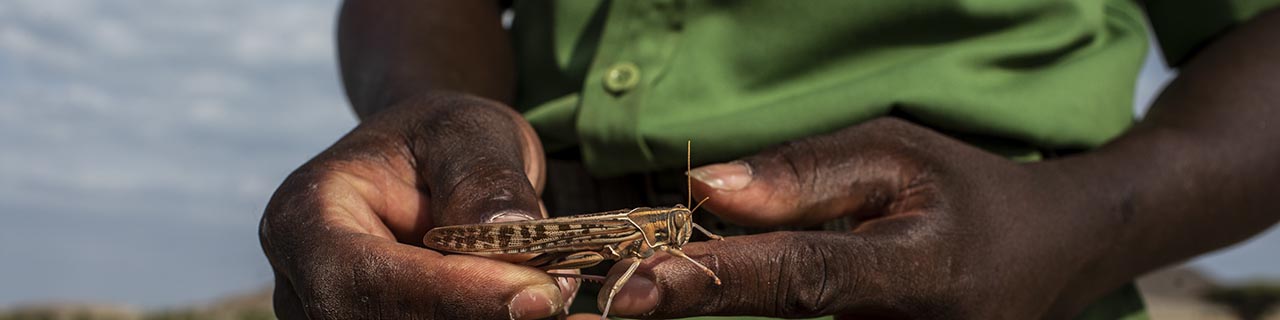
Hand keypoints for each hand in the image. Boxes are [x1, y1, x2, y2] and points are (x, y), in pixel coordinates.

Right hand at [259, 93, 575, 318]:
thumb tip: (509, 240)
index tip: (538, 297)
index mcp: (304, 221)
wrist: (426, 167)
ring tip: (575, 314)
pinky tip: (552, 317)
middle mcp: (305, 290)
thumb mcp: (467, 133)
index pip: (367, 279)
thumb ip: (483, 181)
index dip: (452, 298)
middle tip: (564, 303)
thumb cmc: (440, 140)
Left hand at [599, 118, 1123, 318]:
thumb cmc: (968, 195)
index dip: (713, 285)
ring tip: (674, 292)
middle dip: (700, 308)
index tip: (634, 292)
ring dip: (730, 316)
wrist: (1055, 255)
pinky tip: (727, 293)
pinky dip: (769, 317)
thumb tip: (702, 191)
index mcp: (920, 275)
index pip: (802, 280)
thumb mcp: (895, 155)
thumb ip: (801, 176)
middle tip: (631, 295)